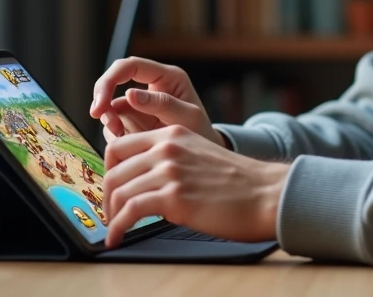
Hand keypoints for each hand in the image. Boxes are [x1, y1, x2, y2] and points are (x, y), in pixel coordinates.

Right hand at [90, 57, 225, 147]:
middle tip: (98, 117)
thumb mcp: (188, 118)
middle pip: (113, 81)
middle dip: (103, 99)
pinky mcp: (134, 121)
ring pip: (112, 106)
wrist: (202, 160)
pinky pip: (115, 124)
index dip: (110, 80)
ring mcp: (140, 103)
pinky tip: (128, 145)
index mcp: (167, 76)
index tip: (100, 103)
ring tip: (122, 137)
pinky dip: (116, 135)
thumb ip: (162, 104)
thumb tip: (129, 94)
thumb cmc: (202, 133)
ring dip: (110, 121)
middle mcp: (150, 85)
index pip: (130, 66)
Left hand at [102, 124, 289, 247]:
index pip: (119, 146)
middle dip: (107, 196)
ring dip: (111, 215)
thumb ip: (171, 160)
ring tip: (115, 229)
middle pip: (114, 169)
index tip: (112, 190)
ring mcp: (169, 170)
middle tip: (110, 214)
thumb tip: (145, 184)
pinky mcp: (174, 196)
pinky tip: (117, 238)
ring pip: (119, 190)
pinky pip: (130, 211)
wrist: (266, 194)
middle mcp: (166, 147)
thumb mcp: (198, 156)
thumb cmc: (238, 184)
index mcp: (171, 134)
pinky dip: (118, 227)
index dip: (109, 171)